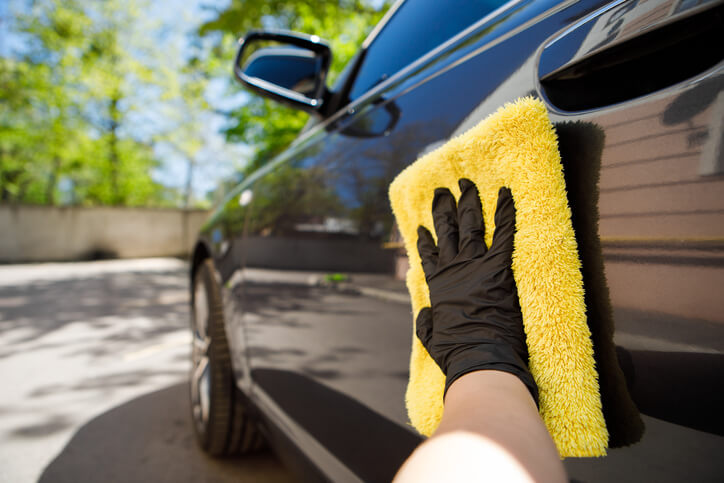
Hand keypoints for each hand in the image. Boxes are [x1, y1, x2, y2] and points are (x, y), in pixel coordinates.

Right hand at [416, 179, 537, 403]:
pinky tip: (506, 192)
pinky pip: (504, 233)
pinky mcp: (499, 268)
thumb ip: (425, 323)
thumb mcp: (431, 338)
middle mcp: (454, 269)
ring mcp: (475, 266)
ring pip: (470, 225)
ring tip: (465, 183)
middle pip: (448, 231)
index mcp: (438, 286)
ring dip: (469, 201)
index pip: (429, 255)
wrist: (479, 358)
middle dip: (444, 208)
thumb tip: (423, 314)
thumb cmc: (457, 353)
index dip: (426, 239)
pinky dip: (505, 211)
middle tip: (442, 191)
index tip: (422, 226)